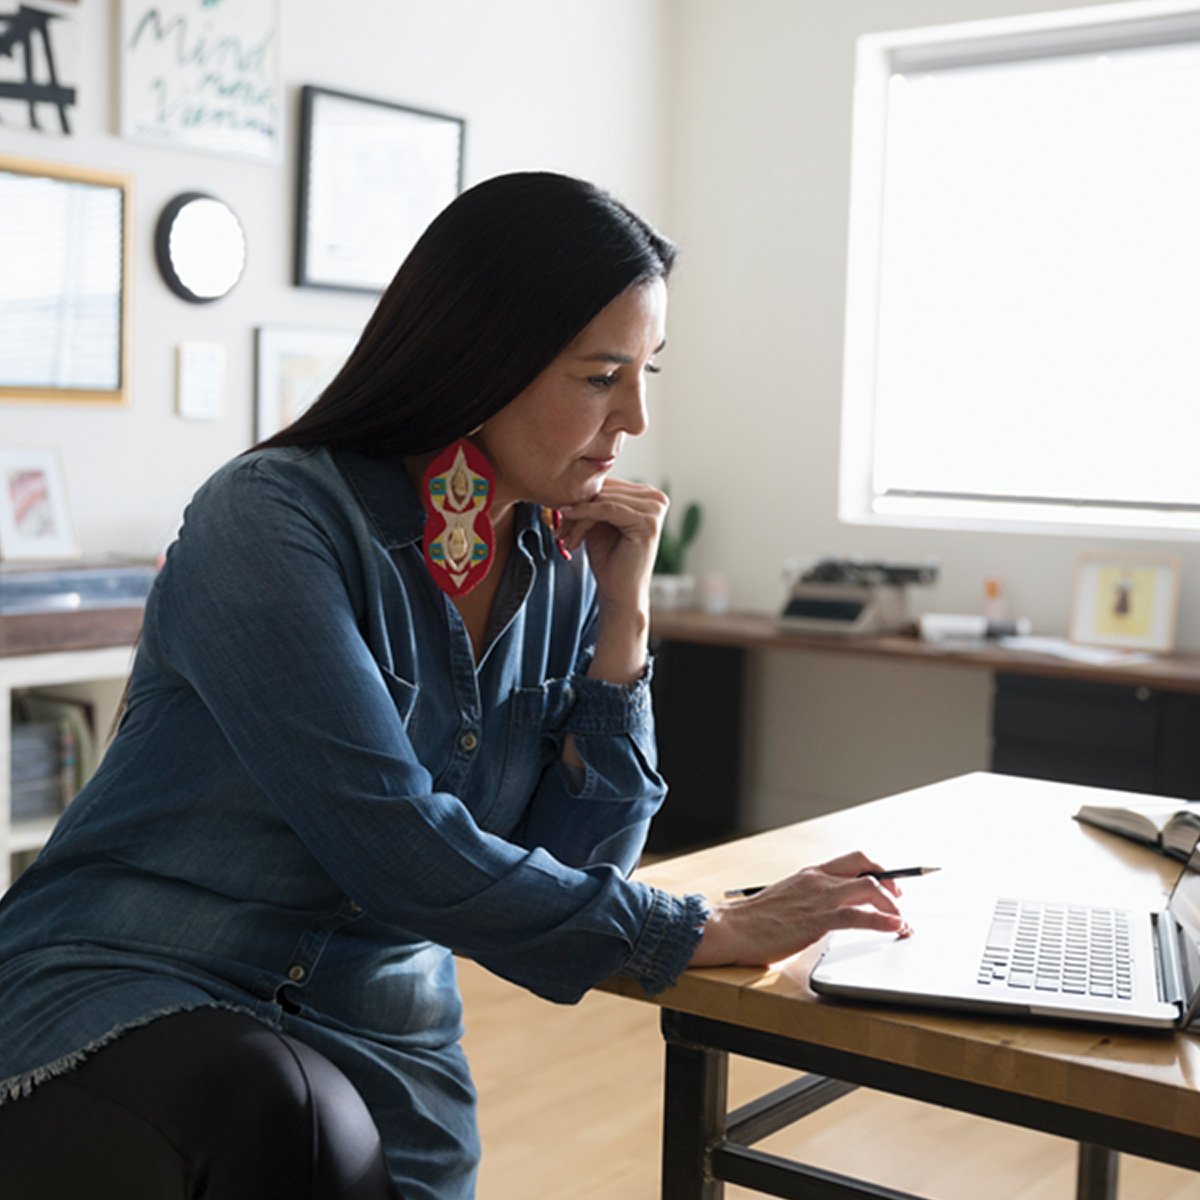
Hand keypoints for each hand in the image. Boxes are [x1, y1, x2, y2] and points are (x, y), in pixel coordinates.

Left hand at [557, 478, 666, 612]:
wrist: (620, 592)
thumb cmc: (609, 559)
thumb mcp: (597, 521)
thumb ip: (592, 499)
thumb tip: (568, 478)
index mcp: (648, 495)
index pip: (608, 485)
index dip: (581, 498)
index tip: (558, 516)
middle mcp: (656, 498)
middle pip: (605, 491)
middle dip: (577, 508)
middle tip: (558, 530)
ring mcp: (655, 509)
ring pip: (603, 500)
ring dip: (577, 517)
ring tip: (564, 536)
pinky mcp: (648, 522)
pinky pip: (607, 509)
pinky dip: (584, 515)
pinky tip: (568, 523)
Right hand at [687, 851, 911, 968]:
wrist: (732, 928)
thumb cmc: (754, 921)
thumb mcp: (787, 900)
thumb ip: (809, 900)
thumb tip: (828, 911)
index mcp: (809, 874)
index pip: (852, 860)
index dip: (878, 868)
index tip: (890, 884)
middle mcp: (817, 880)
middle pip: (866, 866)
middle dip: (891, 880)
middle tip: (899, 899)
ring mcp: (818, 898)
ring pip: (868, 887)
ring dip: (893, 904)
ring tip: (902, 920)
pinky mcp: (817, 920)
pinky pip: (859, 917)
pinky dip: (883, 921)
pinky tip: (895, 927)